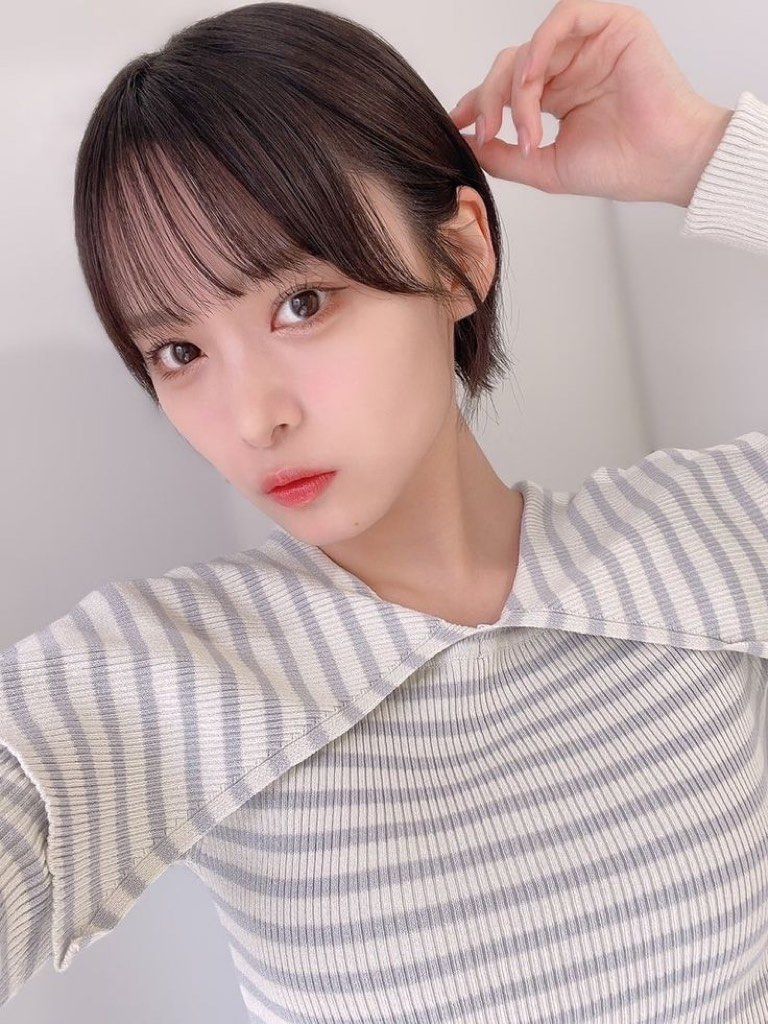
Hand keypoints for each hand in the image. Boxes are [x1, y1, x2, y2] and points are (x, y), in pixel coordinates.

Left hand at [448, 0, 733, 206]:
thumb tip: (466, 144)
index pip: (506, 89)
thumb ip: (503, 155)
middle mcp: (570, 68)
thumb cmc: (621, 168)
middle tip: (490, 133)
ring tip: (523, 127)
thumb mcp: (545, 168)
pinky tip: (531, 80)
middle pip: (510, 67)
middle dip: (491, 100)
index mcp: (558, 97)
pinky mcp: (613, 25)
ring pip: (529, 50)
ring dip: (516, 89)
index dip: (477, 103)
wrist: (664, 164)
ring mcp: (590, 45)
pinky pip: (564, 18)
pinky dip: (539, 47)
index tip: (454, 125)